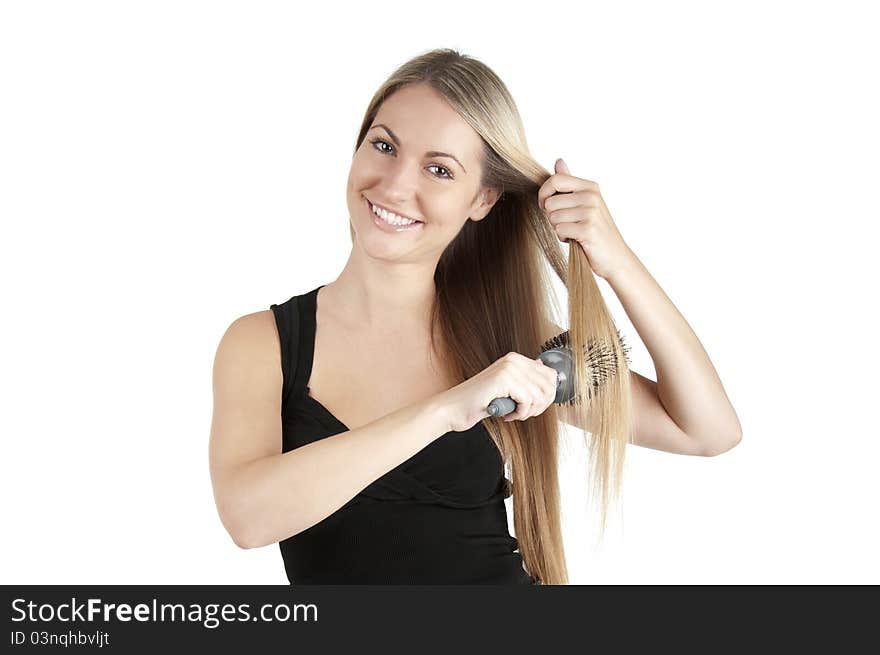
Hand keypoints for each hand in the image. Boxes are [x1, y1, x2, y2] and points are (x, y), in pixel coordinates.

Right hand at [435, 352, 558, 432]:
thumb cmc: (479, 402)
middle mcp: (513, 360)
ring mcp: (508, 368)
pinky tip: (507, 414)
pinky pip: (528, 401)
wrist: (453, 408)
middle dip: (540, 405)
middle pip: (549, 385)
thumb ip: (526, 381)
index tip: (533, 406)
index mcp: (515, 359)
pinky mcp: (504, 380)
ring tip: (514, 413)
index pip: (550, 375)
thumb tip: (550, 376)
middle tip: (524, 412)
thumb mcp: (507, 389)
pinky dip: (520, 413)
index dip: (547, 396)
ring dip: (529, 411)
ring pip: (540, 395)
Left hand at [537, 158, 637, 281]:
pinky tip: (576, 240)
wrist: (615, 257)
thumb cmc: (596, 231)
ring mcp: (591, 212)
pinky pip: (559, 230)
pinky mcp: (588, 229)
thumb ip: (569, 182)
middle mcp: (591, 196)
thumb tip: (559, 161)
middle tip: (568, 224)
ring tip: (574, 232)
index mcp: (590, 187)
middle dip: (552, 217)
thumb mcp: (584, 203)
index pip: (555, 180)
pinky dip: (564, 238)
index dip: (543, 194)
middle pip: (550, 202)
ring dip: (559, 229)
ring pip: (553, 217)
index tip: (545, 206)